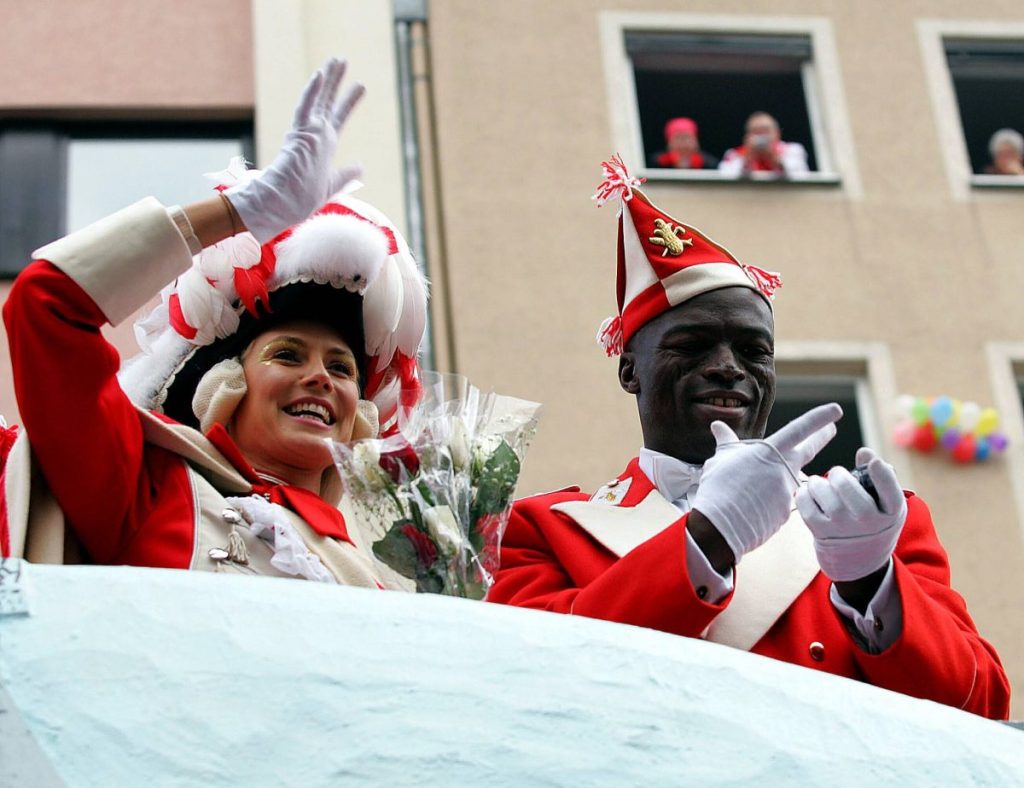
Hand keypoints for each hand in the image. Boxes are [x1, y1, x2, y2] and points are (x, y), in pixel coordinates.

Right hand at [226, 57, 364, 242]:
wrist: (287, 204)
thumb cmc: (304, 197)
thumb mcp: (333, 183)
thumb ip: (346, 173)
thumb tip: (360, 166)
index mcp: (323, 144)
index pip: (338, 116)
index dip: (349, 100)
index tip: (360, 86)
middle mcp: (315, 134)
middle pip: (328, 101)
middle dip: (336, 81)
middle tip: (343, 60)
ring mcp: (306, 132)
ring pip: (318, 98)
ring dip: (328, 79)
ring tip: (338, 60)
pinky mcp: (298, 134)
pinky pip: (305, 108)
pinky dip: (312, 92)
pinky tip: (320, 74)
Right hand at [692, 403, 841, 563]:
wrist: (719, 528)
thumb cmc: (718, 489)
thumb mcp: (721, 459)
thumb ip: (726, 441)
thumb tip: (718, 426)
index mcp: (769, 451)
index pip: (800, 429)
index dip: (819, 418)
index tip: (836, 410)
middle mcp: (784, 469)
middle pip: (808, 450)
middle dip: (821, 437)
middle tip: (832, 429)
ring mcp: (788, 492)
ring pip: (787, 480)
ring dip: (775, 480)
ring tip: (749, 490)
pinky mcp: (787, 513)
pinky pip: (781, 501)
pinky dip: (769, 501)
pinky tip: (751, 507)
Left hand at [795, 447, 906, 581]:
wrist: (859, 562)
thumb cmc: (873, 521)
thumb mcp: (885, 503)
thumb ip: (878, 476)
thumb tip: (864, 453)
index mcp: (891, 511)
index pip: (890, 491)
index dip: (882, 474)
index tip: (874, 463)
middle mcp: (869, 521)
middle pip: (847, 486)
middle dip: (837, 474)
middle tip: (836, 475)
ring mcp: (844, 528)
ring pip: (824, 493)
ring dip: (818, 483)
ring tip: (820, 484)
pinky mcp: (822, 533)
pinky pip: (807, 506)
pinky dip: (804, 495)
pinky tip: (808, 493)